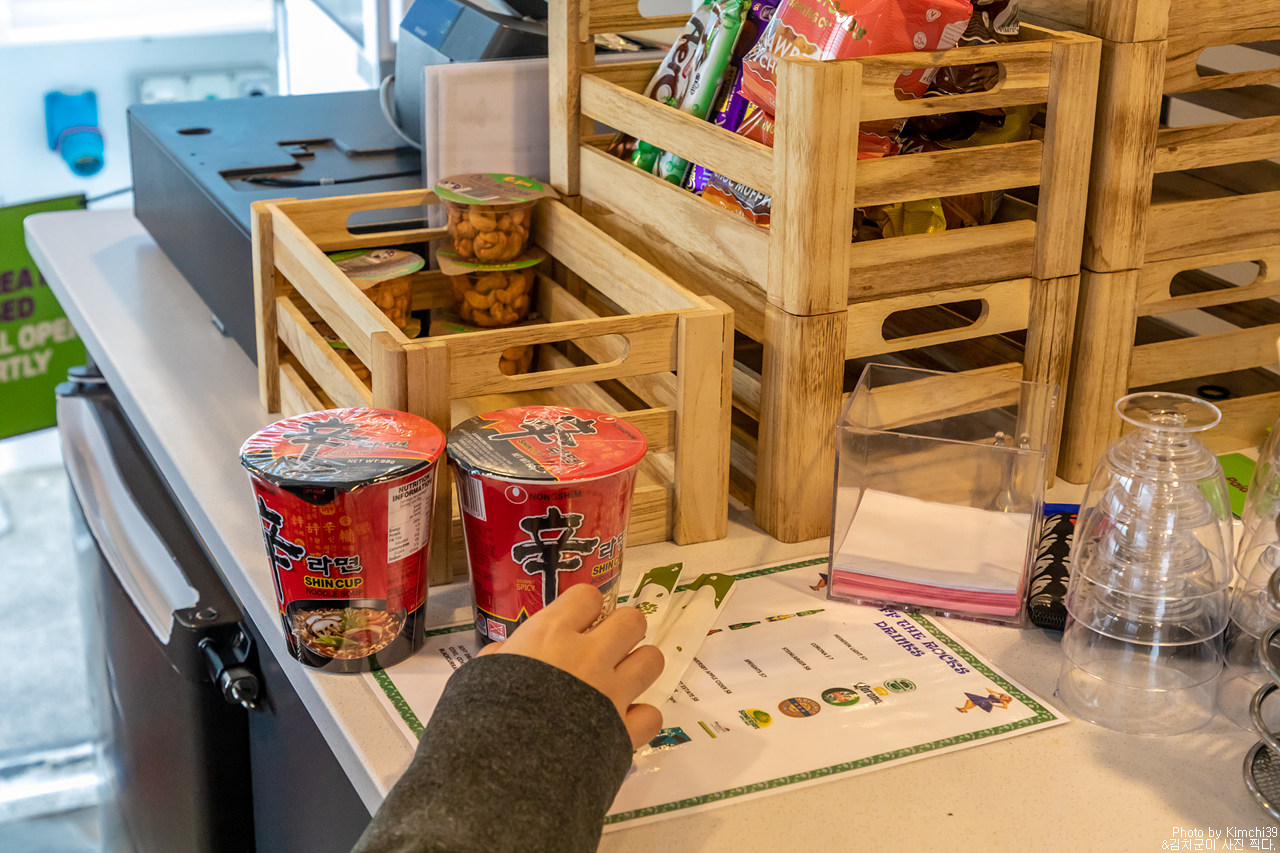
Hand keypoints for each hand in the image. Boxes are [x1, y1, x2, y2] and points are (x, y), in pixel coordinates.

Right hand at [479, 584, 663, 748]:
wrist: (503, 771)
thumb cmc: (482, 717)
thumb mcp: (479, 677)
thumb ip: (500, 658)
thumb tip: (505, 652)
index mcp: (552, 634)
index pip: (587, 596)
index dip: (584, 607)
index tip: (576, 621)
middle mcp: (590, 655)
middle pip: (632, 621)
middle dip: (622, 631)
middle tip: (606, 648)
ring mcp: (612, 693)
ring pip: (652, 660)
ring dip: (638, 667)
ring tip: (619, 681)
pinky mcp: (625, 732)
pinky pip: (652, 714)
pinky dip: (639, 719)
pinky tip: (621, 724)